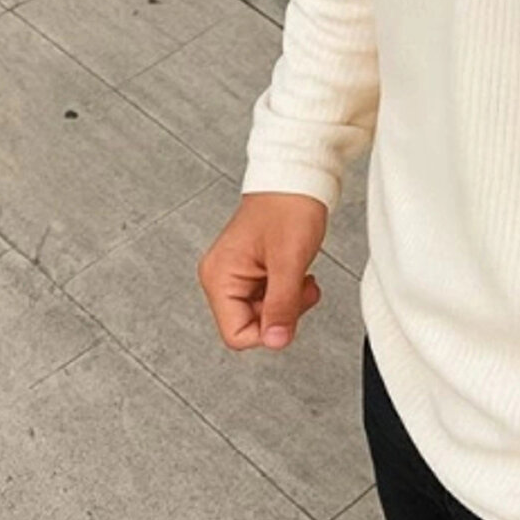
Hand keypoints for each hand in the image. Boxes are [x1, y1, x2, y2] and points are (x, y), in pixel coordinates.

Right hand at [197, 192, 327, 348]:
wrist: (298, 178)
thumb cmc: (289, 206)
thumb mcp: (289, 261)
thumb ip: (282, 305)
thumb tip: (276, 342)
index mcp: (219, 276)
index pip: (236, 334)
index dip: (268, 331)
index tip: (290, 310)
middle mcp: (220, 277)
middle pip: (250, 325)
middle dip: (282, 313)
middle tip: (300, 287)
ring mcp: (236, 274)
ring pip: (263, 314)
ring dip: (288, 302)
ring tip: (300, 276)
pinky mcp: (251, 271)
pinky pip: (269, 298)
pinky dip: (288, 292)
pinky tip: (296, 272)